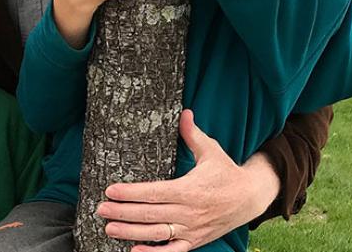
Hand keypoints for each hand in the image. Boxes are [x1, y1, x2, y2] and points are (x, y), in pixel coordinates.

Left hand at [96, 110, 279, 251]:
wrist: (250, 198)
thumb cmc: (226, 172)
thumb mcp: (211, 150)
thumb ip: (193, 134)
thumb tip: (184, 112)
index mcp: (190, 189)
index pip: (154, 192)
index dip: (131, 193)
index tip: (111, 190)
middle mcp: (189, 212)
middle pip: (150, 215)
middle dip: (123, 213)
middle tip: (101, 209)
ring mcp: (191, 229)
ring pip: (157, 234)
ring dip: (131, 233)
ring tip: (109, 228)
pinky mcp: (195, 241)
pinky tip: (135, 251)